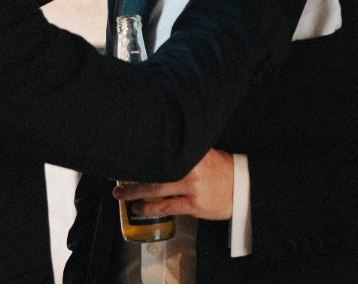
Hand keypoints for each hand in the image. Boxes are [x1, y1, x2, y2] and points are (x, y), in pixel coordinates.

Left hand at [114, 148, 234, 223]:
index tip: (127, 153)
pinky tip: (139, 208)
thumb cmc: (222, 170)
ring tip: (120, 195)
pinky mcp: (193, 204)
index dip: (144, 151)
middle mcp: (192, 166)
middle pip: (156, 169)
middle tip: (115, 177)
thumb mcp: (206, 154)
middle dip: (133, 174)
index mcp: (194, 151)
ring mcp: (192, 186)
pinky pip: (165, 207)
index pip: (164, 148)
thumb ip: (186, 153)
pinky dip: (149, 208)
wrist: (242, 188)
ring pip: (157, 188)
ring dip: (135, 192)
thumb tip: (160, 151)